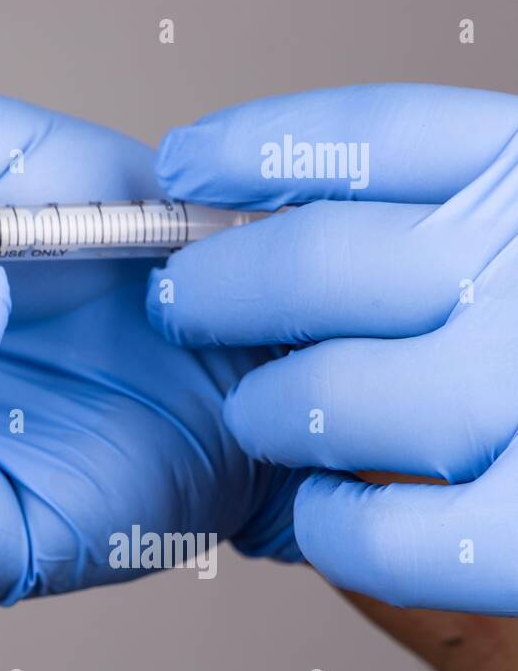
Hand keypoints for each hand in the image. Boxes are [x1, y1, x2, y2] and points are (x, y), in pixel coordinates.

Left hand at [147, 83, 517, 614]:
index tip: (186, 163)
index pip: (392, 134)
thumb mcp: (513, 251)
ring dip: (277, 411)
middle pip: (335, 263)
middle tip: (185, 304)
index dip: (265, 144)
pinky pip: (396, 535)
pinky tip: (326, 510)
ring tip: (269, 416)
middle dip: (228, 287)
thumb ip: (452, 225)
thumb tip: (267, 229)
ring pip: (347, 397)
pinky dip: (339, 529)